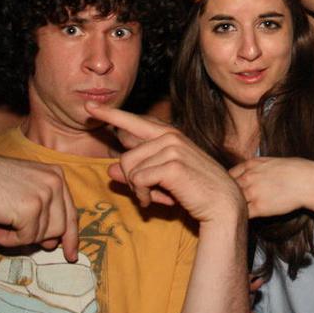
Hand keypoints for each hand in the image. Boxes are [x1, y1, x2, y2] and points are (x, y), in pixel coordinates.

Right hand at [0, 154, 78, 261]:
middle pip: (62, 226)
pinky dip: (7, 241)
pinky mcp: (31, 208)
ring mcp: (45, 194)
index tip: (71, 253)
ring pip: (44, 235)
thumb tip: (53, 242)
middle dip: (43, 239)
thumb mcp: (24, 191)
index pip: (70, 211)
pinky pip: (26, 238)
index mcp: (56, 175)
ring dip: (19, 238)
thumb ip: (42, 210)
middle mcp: (55, 182)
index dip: (71, 235)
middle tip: (20, 242)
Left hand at [86, 102, 245, 224]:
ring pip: (129, 168)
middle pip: (126, 155)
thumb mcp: (163, 179)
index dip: (111, 114)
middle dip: (131, 180)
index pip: (135, 121)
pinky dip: (142, 196)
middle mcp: (170, 136)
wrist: (223, 204)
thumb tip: (111, 169)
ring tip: (154, 197)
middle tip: (146, 193)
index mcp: (170, 134)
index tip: (90, 107)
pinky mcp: (172, 165)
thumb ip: (138, 171)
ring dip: (137, 190)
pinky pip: (138, 180)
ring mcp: (172, 148)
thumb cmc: (196, 191)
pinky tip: (155, 202)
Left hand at [229, 157, 313, 218]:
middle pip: (227, 189)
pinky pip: (242, 214)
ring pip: (232, 201)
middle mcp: (248, 178)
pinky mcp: (259, 208)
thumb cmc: (294, 169)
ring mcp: (252, 193)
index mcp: (250, 165)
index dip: (226, 183)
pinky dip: (239, 216)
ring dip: (229, 207)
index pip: (228, 175)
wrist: (307, 181)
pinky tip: (238, 219)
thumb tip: (246, 172)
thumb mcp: (271, 161)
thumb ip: (255, 166)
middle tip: (220, 203)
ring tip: (226, 213)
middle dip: (224, 195)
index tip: (226, 189)